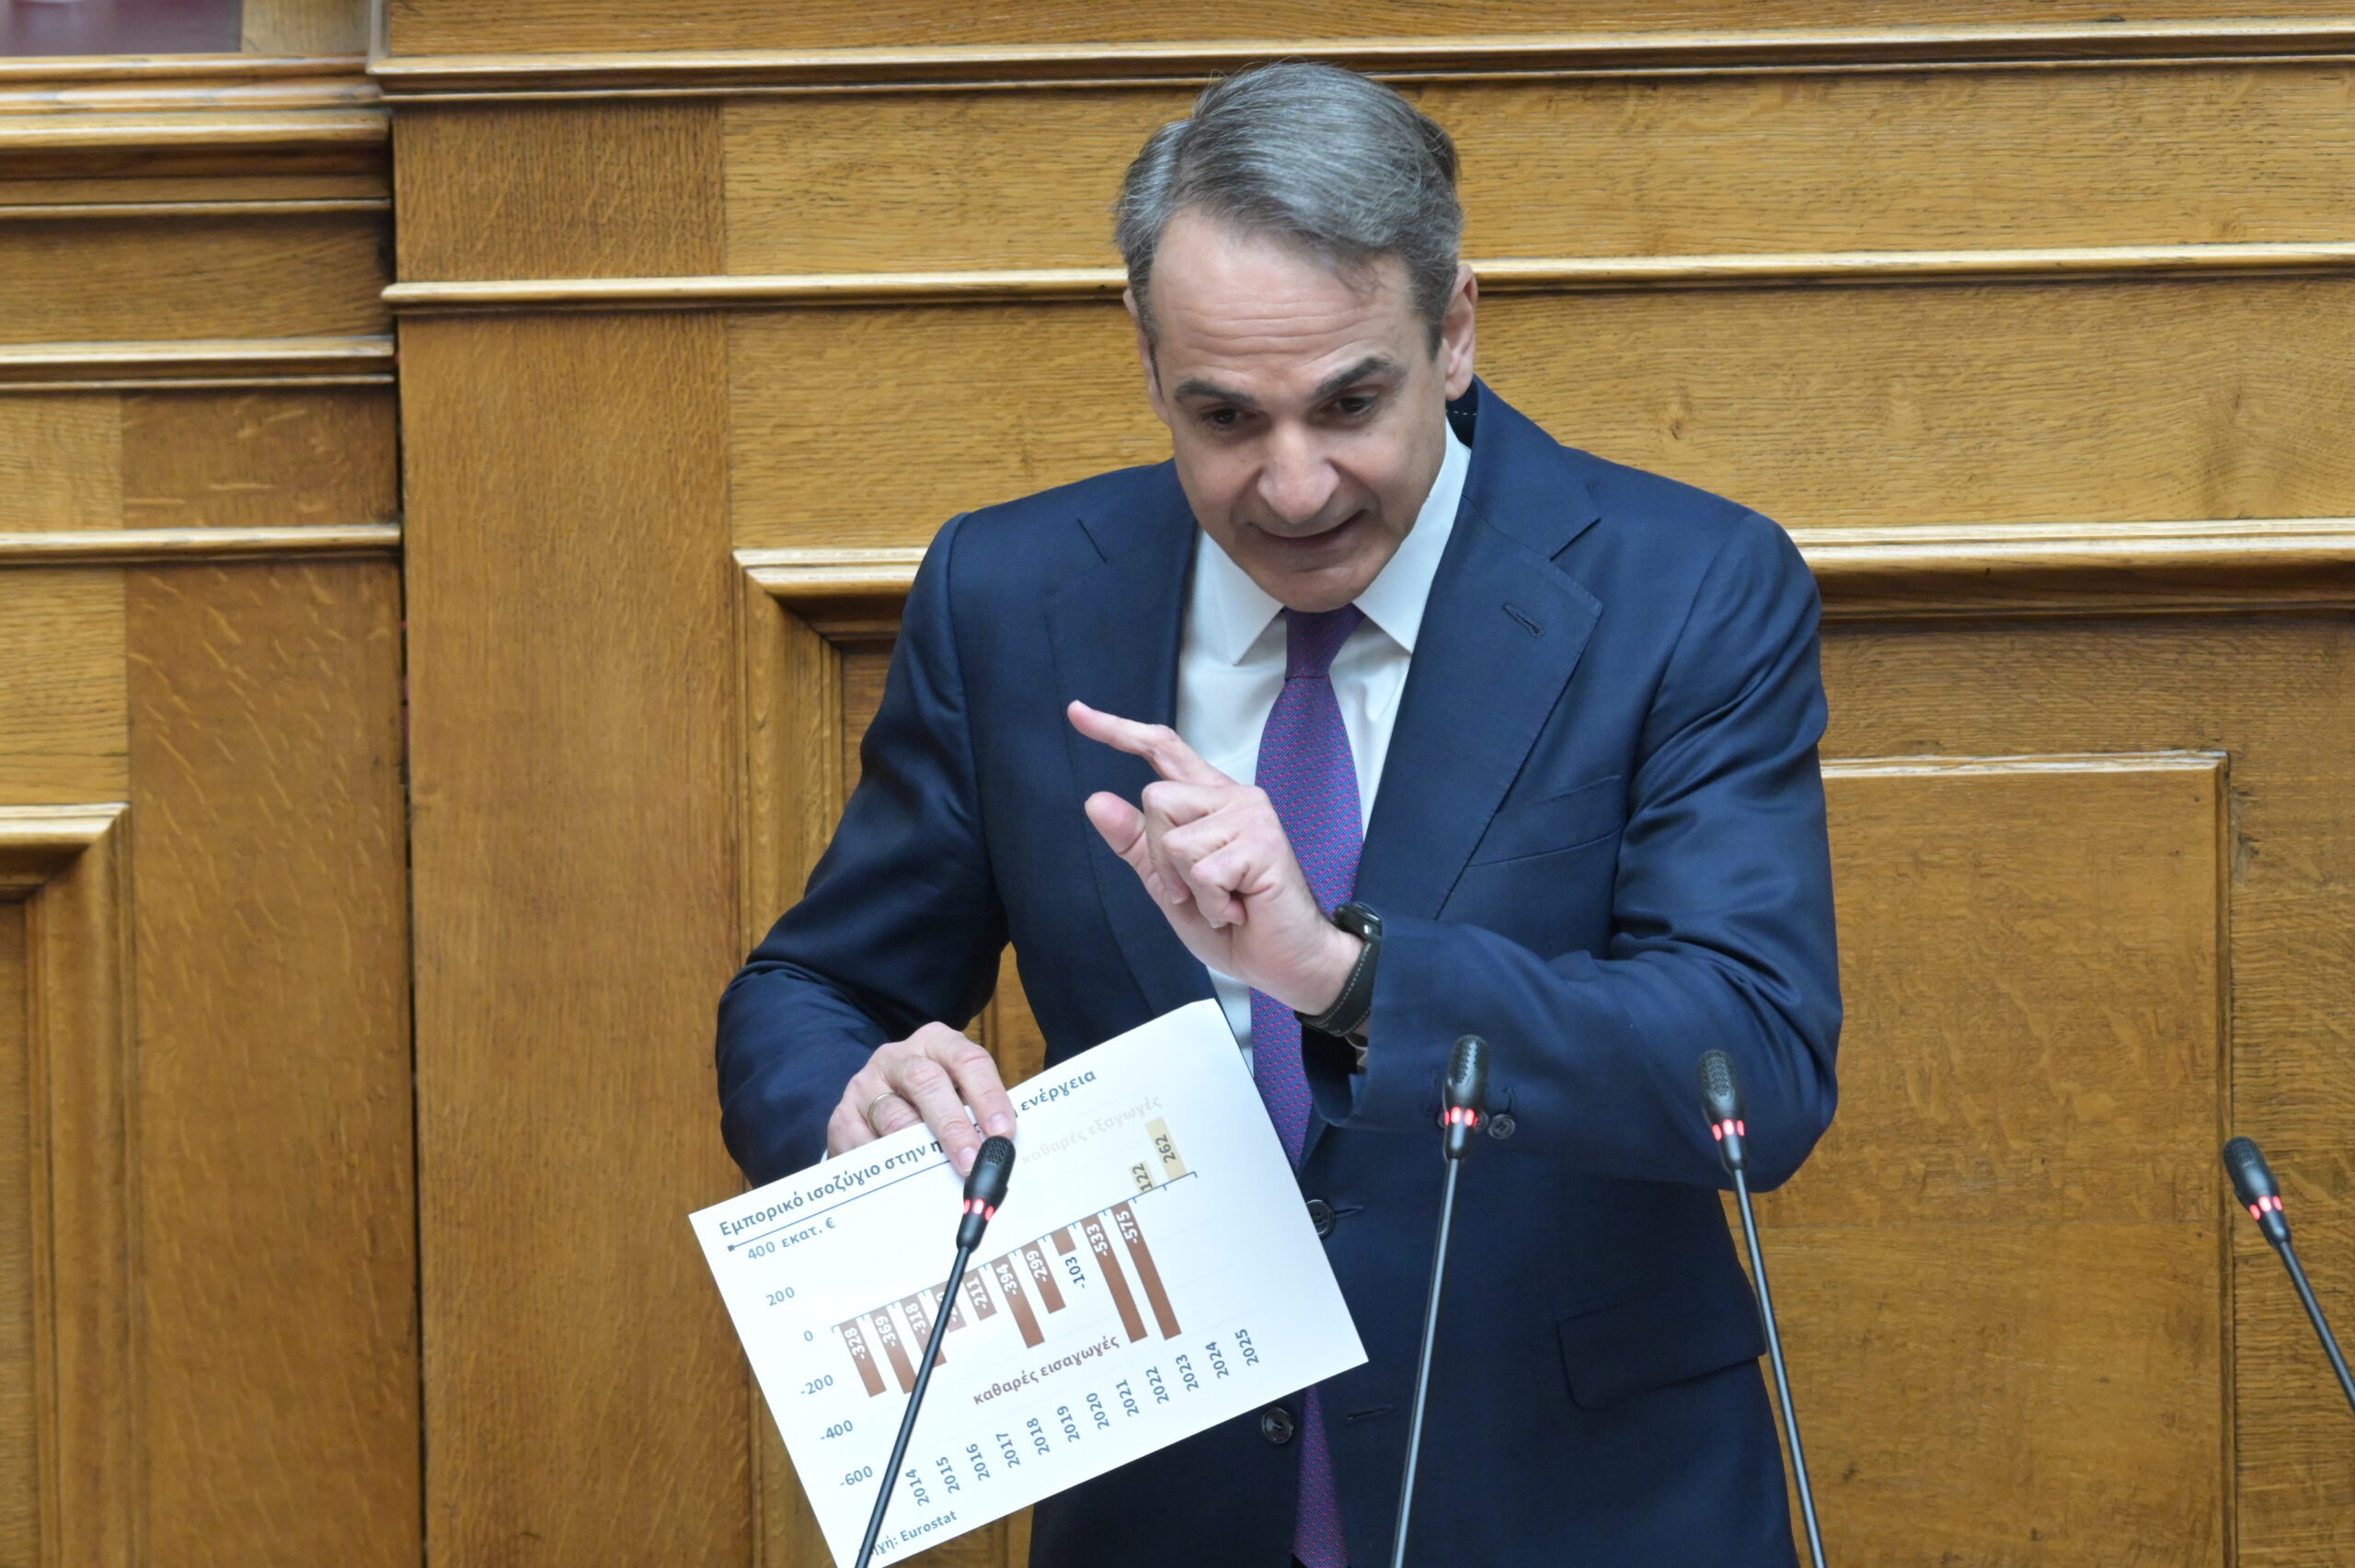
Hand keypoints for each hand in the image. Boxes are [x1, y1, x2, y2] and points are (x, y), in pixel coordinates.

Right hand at [826, 1022, 1016, 1174]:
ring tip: (941, 1175)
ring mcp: (866, 1084)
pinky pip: (865, 1144)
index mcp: (936, 1043)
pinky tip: (904, 1180)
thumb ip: (976, 1114)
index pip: (967, 1060)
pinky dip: (886, 1165)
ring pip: (894, 1116)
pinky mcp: (843, 1117)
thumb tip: (1000, 1152)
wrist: (875, 1101)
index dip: (988, 1095)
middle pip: (927, 1082)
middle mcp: (898, 1057)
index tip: (1003, 1132)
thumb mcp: (954, 1093)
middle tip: (971, 1161)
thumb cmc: (928, 1102)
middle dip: (953, 1125)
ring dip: (921, 1150)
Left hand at [1068, 700, 1359, 1014]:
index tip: (1077, 712)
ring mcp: (1250, 816)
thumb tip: (1096, 801)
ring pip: (1176, 839)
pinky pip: (1202, 871)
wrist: (1283, 962)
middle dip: (1162, 859)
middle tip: (1198, 891)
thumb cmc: (1233, 924)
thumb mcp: (1170, 884)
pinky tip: (1238, 909)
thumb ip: (1137, 844)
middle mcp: (1231, 797)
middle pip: (1156, 800)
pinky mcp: (1262, 843)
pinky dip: (1211, 903)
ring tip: (1224, 899)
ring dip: (1189, 887)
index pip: (1161, 749)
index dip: (1118, 730)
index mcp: (1207, 802)